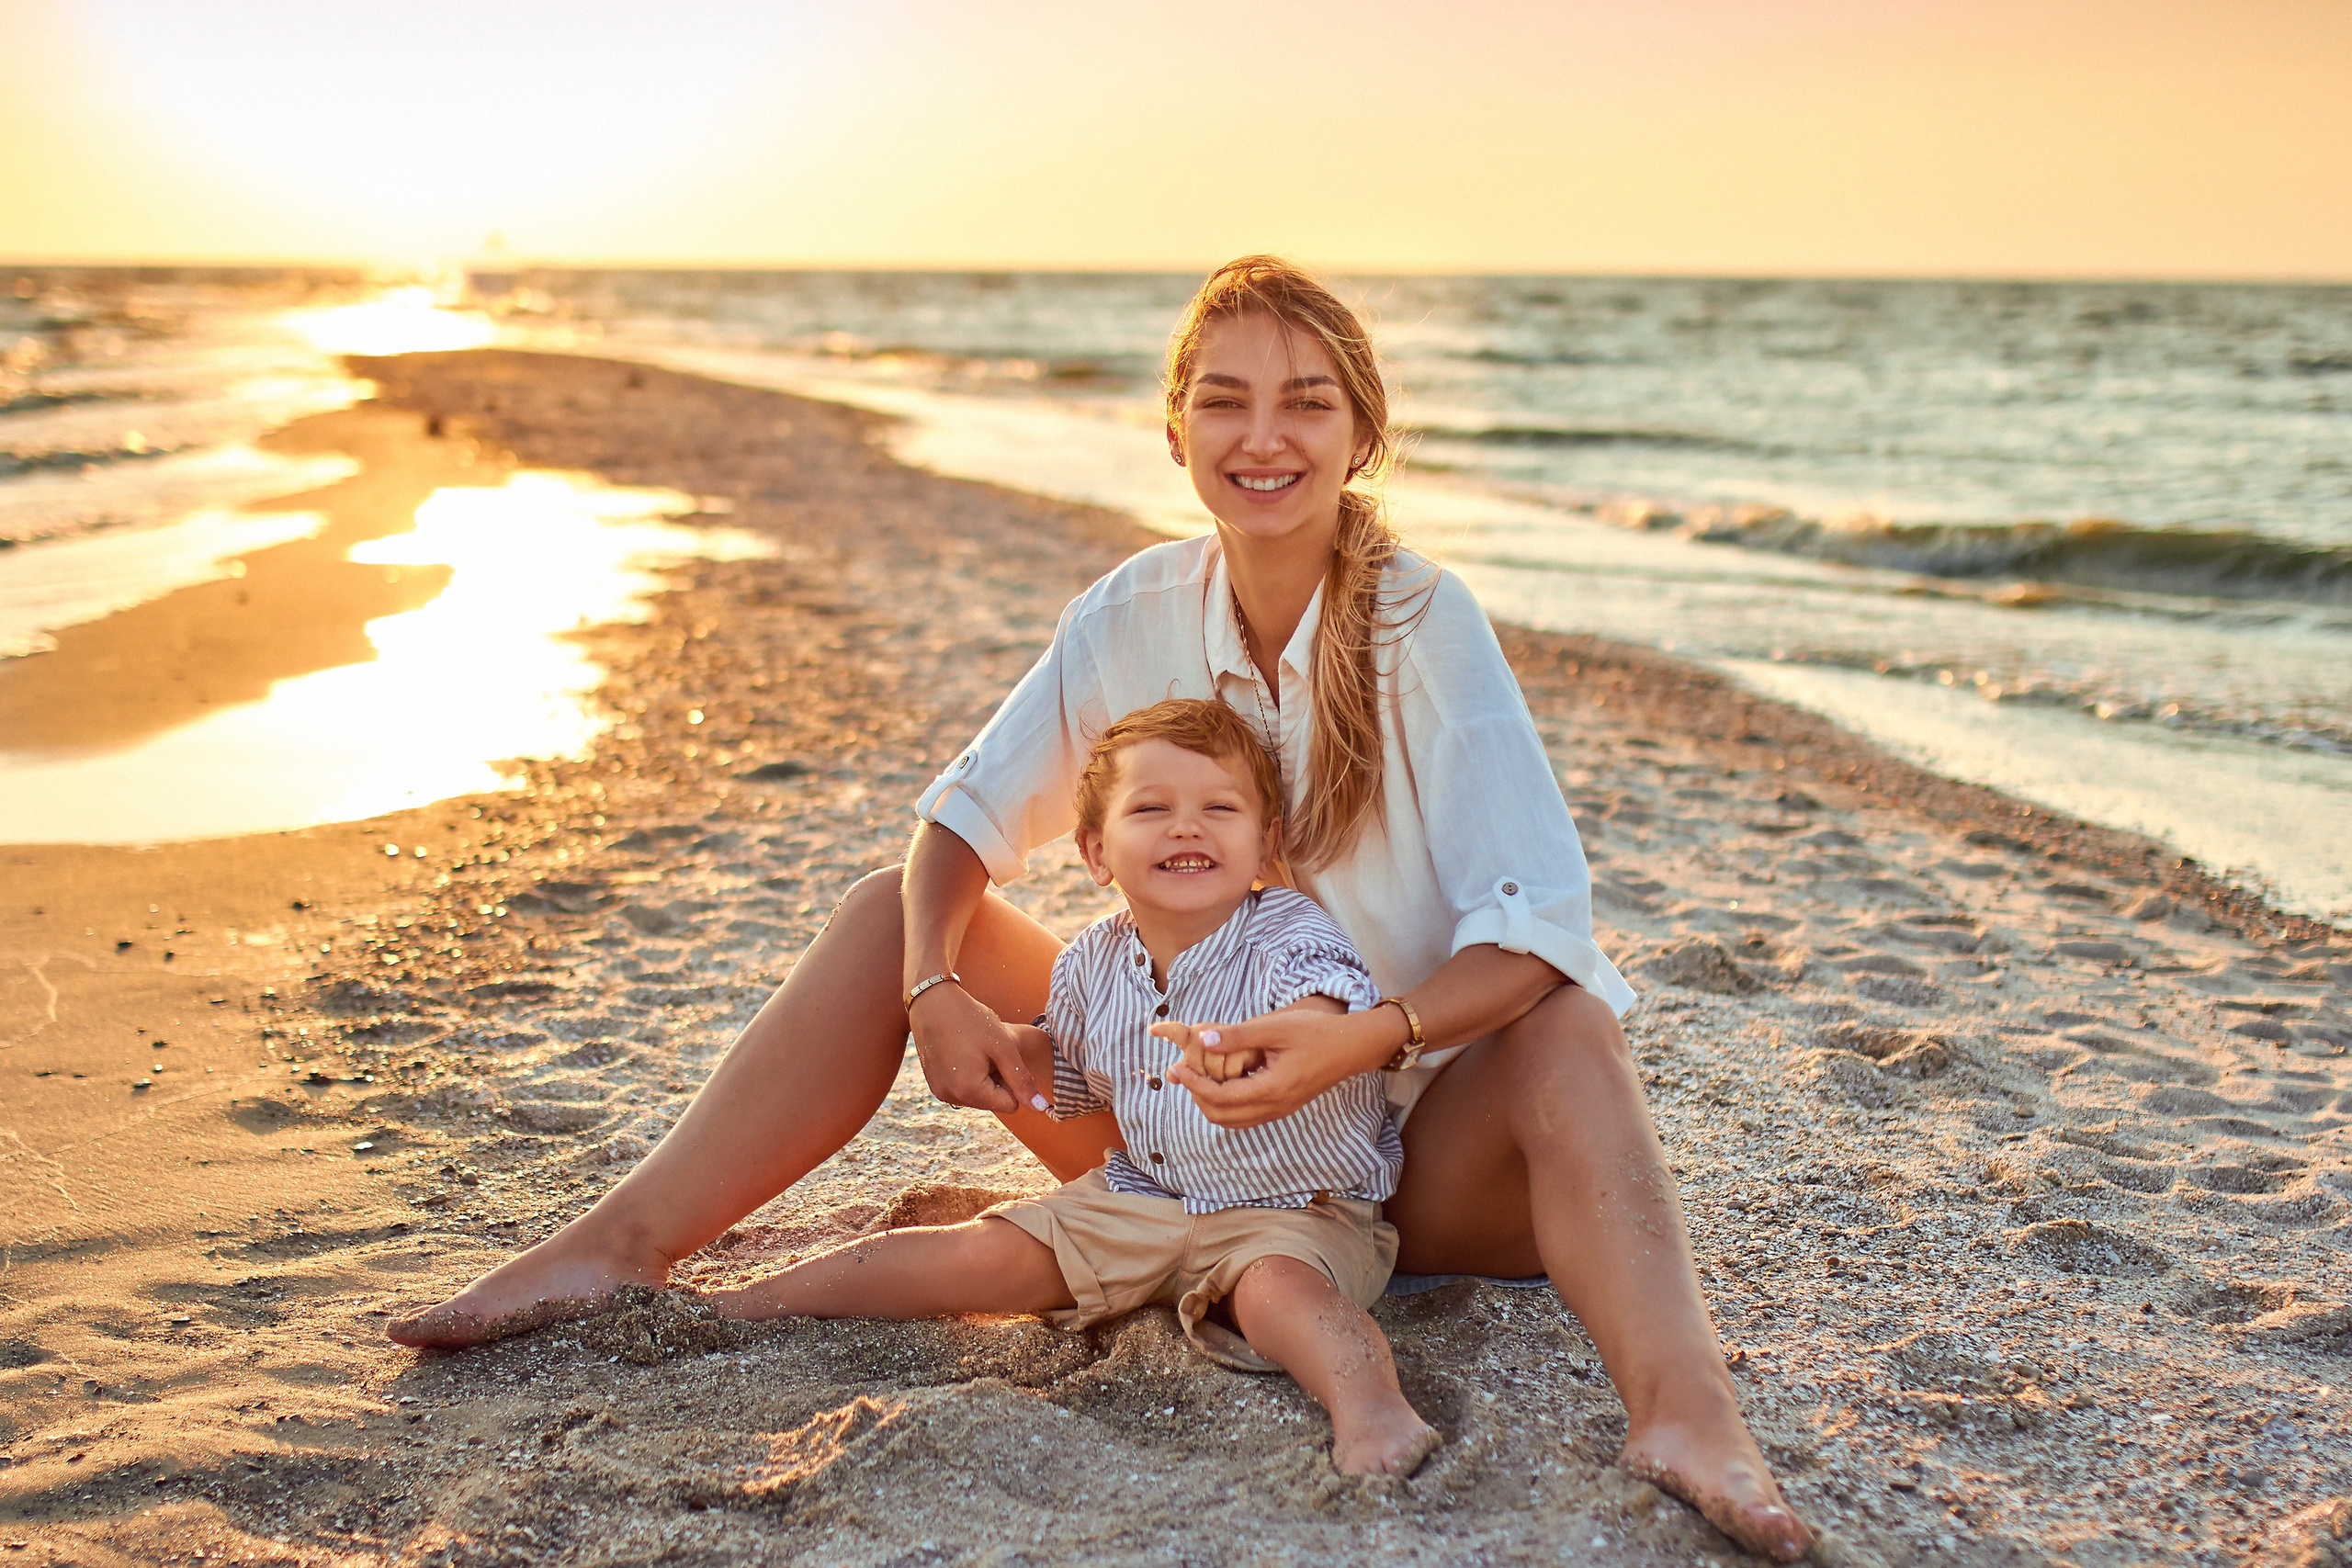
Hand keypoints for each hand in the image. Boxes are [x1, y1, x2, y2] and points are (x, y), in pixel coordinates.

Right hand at [907, 982, 1050, 1114]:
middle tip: (986, 1051)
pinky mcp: (934, 1085)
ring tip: (973, 1051)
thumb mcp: (1003, 1048)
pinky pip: (963, 1089)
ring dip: (982, 1077)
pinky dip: (967, 1075)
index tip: (999, 1057)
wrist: (933, 1002)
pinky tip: (961, 1052)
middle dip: (995, 1080)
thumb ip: (1022, 1080)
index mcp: (970, 1091)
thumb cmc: (971, 1020)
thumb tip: (1040, 1108)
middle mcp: (952, 1098)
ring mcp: (941, 1092)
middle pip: (993, 1101)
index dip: (1011, 1080)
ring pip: (979, 1096)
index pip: (1010, 1105)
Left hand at [1161, 1007, 1398, 1128]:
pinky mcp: (1283, 1106)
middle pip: (1222, 1116)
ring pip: (1233, 1120)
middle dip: (1198, 1095)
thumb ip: (1238, 1036)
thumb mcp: (1275, 1028)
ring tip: (1198, 1076)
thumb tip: (1202, 1040)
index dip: (1195, 1084)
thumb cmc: (1316, 1032)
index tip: (1178, 1067)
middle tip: (1183, 1072)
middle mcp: (1274, 1107)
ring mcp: (1280, 1110)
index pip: (1221, 1098)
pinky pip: (1246, 1115)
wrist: (1352, 1047)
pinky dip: (1227, 1103)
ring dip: (1211, 1102)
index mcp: (1271, 1089)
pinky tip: (1223, 1080)